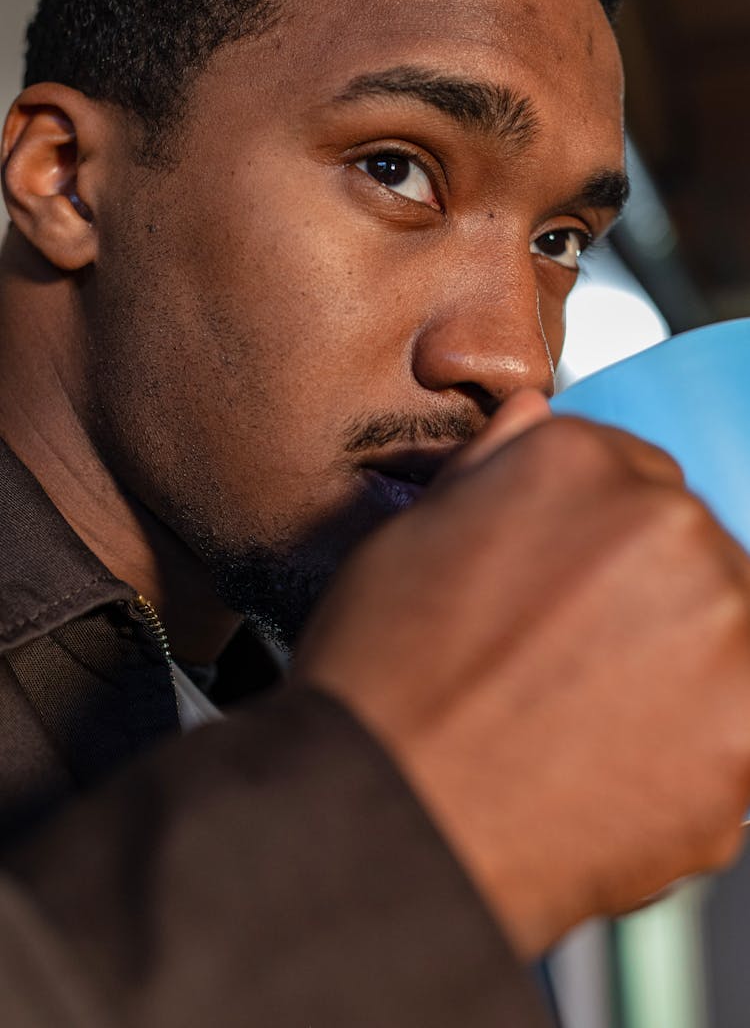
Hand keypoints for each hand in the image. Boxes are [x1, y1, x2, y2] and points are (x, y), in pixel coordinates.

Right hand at [296, 390, 749, 956]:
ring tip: (595, 723)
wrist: (382, 821)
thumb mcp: (409, 537)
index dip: (605, 543)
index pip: (638, 479)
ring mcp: (718, 624)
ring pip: (730, 632)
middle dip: (648, 601)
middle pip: (692, 551)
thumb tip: (534, 416)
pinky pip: (743, 722)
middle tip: (578, 666)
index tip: (584, 591)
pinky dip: (702, 746)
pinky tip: (621, 768)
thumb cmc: (381, 686)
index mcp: (579, 462)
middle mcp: (664, 523)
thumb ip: (492, 466)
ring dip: (683, 669)